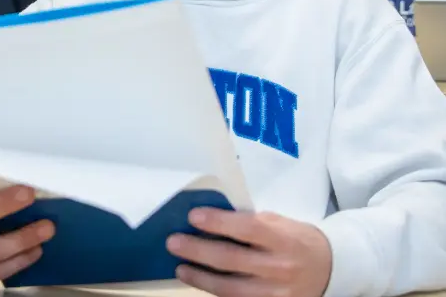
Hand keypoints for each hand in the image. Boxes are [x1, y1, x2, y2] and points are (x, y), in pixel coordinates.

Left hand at [167, 208, 331, 296]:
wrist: (329, 268)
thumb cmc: (295, 237)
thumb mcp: (277, 222)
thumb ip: (249, 222)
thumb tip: (210, 217)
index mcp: (281, 237)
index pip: (246, 228)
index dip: (218, 222)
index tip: (193, 215)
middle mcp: (279, 267)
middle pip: (232, 260)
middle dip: (198, 250)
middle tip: (173, 242)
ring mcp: (276, 294)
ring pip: (231, 289)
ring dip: (201, 278)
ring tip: (180, 268)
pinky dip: (217, 294)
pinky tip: (201, 284)